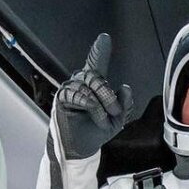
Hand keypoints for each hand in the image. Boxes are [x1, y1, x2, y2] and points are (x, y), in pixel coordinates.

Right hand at [54, 33, 132, 160]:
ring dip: (101, 102)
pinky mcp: (63, 100)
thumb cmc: (94, 133)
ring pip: (88, 85)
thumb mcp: (117, 119)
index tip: (104, 39)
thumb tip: (125, 88)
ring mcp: (71, 91)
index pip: (96, 64)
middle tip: (115, 110)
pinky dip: (92, 106)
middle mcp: (81, 85)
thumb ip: (124, 104)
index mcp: (94, 86)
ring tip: (104, 117)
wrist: (80, 150)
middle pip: (95, 75)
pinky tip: (96, 116)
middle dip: (108, 93)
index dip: (99, 50)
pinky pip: (80, 96)